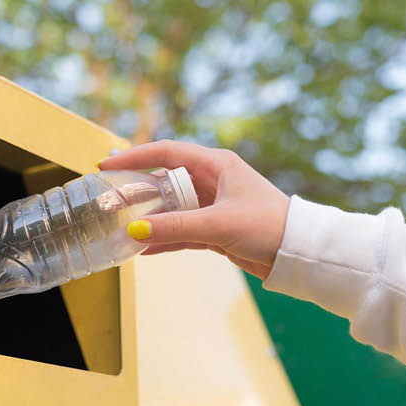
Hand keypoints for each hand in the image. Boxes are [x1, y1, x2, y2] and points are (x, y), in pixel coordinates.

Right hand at [99, 140, 290, 278]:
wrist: (298, 253)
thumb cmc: (268, 226)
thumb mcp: (219, 224)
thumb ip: (176, 227)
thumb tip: (136, 230)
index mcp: (216, 165)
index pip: (166, 153)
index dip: (135, 157)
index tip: (107, 164)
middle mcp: (213, 181)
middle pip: (165, 181)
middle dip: (137, 191)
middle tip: (109, 201)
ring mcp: (213, 205)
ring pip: (172, 208)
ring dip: (150, 219)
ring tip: (121, 228)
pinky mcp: (216, 229)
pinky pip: (182, 230)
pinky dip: (165, 239)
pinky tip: (145, 249)